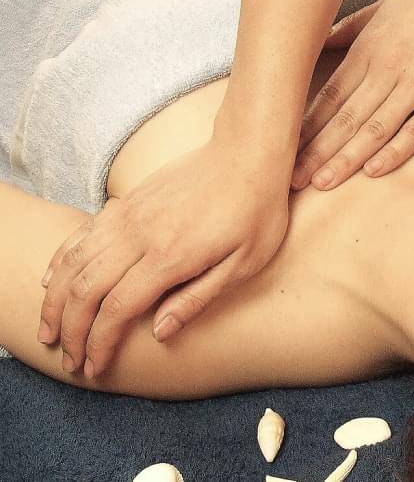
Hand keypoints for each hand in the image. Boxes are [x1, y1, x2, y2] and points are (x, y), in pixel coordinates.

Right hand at [37, 132, 289, 376]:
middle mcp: (140, 235)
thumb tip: (160, 332)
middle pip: (86, 290)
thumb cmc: (257, 211)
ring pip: (75, 262)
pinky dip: (62, 260)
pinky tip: (53, 281)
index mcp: (171, 256)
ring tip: (49, 330)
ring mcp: (130, 214)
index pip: (118, 309)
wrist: (247, 152)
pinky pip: (83, 234)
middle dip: (71, 331)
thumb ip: (198, 298)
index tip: (93, 367)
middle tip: (68, 360)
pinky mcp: (128, 201)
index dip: (99, 343)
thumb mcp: (245, 263)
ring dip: (56, 301)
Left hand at [291, 0, 413, 190]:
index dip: (306, 125)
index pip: (330, 95)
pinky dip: (395, 152)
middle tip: (293, 178)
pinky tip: (373, 171)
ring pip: (375, 129)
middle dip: (316, 151)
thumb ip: (350, 30)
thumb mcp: (384, 6)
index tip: (285, 147)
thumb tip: (318, 42)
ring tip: (322, 182)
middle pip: (345, 118)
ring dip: (346, 158)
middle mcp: (389, 70)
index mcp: (370, 49)